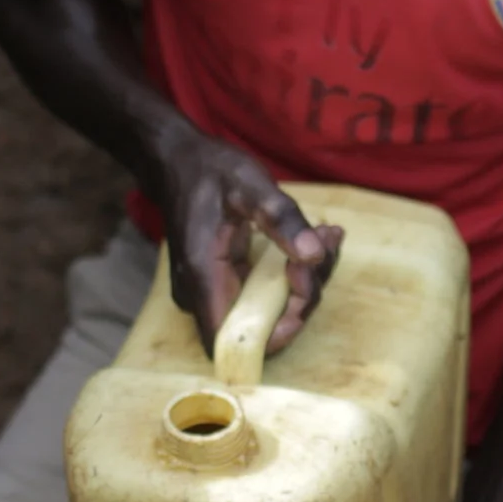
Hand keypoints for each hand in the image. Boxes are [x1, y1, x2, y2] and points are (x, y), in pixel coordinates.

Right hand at [150, 130, 341, 356]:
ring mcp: (213, 291)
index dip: (277, 332)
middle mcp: (204, 295)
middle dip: (303, 296)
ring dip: (304, 282)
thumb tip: (314, 255)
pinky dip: (292, 273)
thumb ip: (282, 219)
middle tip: (324, 246)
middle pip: (261, 328)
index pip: (238, 340)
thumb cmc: (208, 170)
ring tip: (326, 235)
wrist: (176, 161)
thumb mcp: (249, 183)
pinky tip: (316, 237)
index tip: (302, 285)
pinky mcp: (225, 282)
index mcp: (202, 276)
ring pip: (267, 311)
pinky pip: (264, 292)